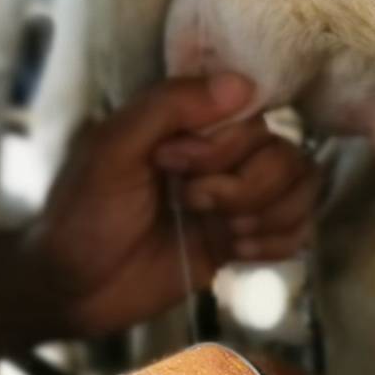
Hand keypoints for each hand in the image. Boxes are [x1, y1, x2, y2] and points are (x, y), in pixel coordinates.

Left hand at [22, 72, 316, 339]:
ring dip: (269, 214)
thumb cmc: (82, 212)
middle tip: (190, 204)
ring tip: (224, 233)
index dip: (228, 145)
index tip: (175, 165)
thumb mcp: (113, 147)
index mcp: (188, 125)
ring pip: (301, 188)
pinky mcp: (242, 241)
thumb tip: (243, 85)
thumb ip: (169, 106)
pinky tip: (238, 252)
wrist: (73, 289)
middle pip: (284, 154)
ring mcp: (235, 199)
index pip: (251, 114)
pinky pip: (299, 229)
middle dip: (244, 187)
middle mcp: (220, 156)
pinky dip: (278, 241)